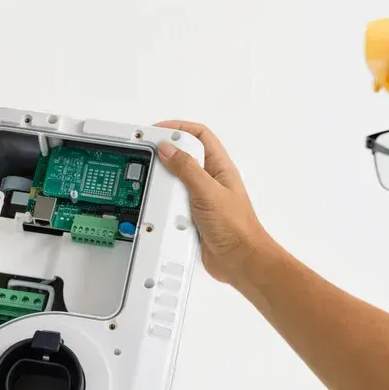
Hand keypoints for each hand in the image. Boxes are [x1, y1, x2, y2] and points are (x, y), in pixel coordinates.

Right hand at [155, 121, 277, 287]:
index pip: (199, 136)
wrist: (239, 261)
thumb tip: (169, 149)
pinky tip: (162, 208)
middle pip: (183, 156)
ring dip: (164, 183)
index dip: (179, 128)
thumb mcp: (208, 193)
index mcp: (220, 168)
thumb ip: (187, 169)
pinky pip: (171, 204)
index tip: (158, 131)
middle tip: (149, 154)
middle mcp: (209, 181)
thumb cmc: (237, 228)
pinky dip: (163, 205)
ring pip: (175, 181)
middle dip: (166, 154)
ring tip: (156, 183)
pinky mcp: (190, 216)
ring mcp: (200, 198)